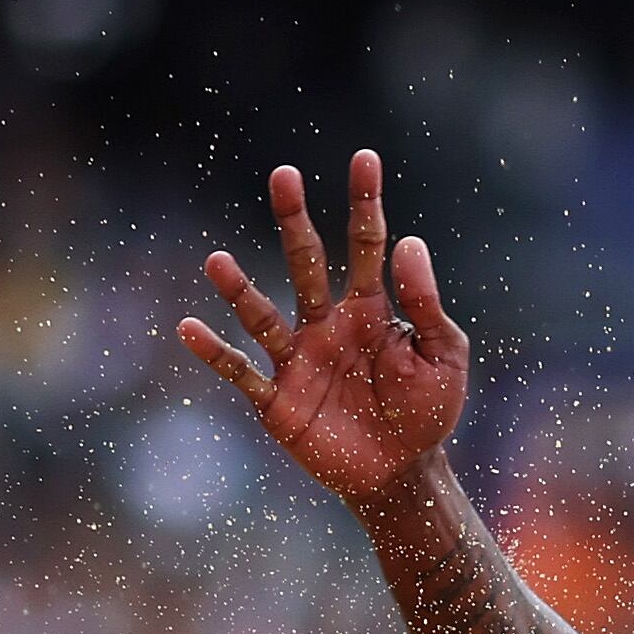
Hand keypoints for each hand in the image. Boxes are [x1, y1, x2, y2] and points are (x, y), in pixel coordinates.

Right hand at [177, 150, 467, 504]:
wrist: (402, 475)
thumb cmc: (426, 414)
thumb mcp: (444, 357)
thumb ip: (427, 304)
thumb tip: (410, 241)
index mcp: (370, 309)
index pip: (365, 244)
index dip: (364, 202)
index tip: (363, 158)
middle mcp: (327, 324)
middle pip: (305, 262)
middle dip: (293, 220)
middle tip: (283, 175)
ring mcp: (299, 360)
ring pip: (263, 314)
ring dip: (239, 290)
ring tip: (217, 261)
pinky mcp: (279, 400)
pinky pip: (242, 372)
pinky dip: (216, 354)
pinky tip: (189, 328)